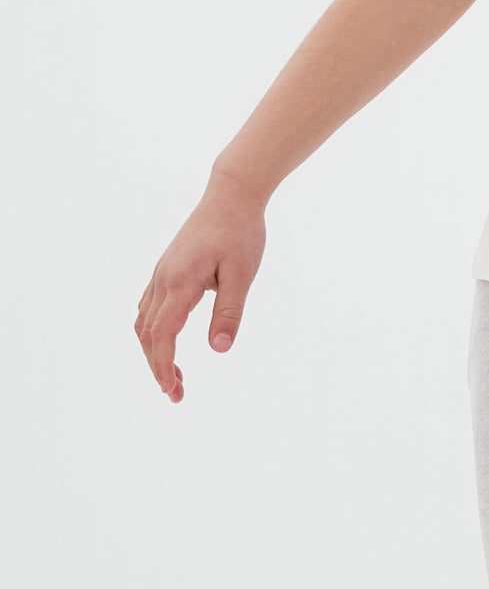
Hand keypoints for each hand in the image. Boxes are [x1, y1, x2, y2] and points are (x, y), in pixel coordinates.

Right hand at [134, 175, 266, 402]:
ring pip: (145, 321)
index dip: (163, 365)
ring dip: (154, 351)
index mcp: (180, 282)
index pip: (163, 334)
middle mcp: (163, 279)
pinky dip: (154, 332)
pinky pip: (149, 307)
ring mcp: (161, 273)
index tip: (171, 390)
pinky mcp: (167, 269)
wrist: (231, 195)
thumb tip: (219, 350)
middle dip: (157, 366)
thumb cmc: (241, 232)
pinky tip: (168, 342)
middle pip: (148, 333)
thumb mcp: (243, 274)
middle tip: (176, 394)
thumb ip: (230, 312)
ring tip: (174, 375)